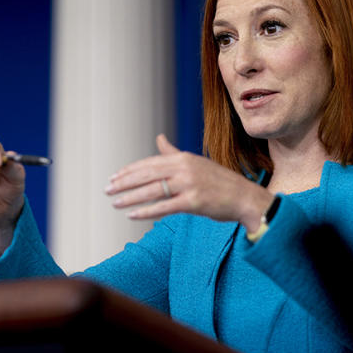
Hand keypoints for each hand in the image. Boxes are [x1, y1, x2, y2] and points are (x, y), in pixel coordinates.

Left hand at [105, 134, 272, 230]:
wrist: (244, 198)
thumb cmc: (218, 182)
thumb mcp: (195, 163)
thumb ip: (173, 152)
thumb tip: (158, 137)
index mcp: (183, 158)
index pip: (149, 163)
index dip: (129, 171)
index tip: (113, 178)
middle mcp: (184, 168)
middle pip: (147, 175)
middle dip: (124, 183)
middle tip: (107, 190)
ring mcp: (189, 184)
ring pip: (152, 190)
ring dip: (130, 197)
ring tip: (114, 203)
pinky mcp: (194, 202)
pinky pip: (164, 207)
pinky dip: (146, 211)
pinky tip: (132, 215)